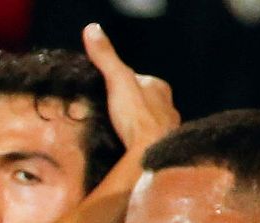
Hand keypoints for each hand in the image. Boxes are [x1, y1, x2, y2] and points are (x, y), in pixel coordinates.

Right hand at [82, 23, 178, 151]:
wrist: (150, 156)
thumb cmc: (137, 118)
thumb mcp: (117, 80)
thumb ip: (106, 57)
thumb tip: (92, 29)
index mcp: (159, 88)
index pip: (137, 79)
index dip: (119, 82)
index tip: (104, 88)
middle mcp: (168, 107)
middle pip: (142, 101)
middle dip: (127, 105)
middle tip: (106, 111)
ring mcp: (166, 129)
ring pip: (146, 122)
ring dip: (132, 125)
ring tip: (113, 131)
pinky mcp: (160, 150)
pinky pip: (147, 142)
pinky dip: (136, 143)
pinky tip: (124, 147)